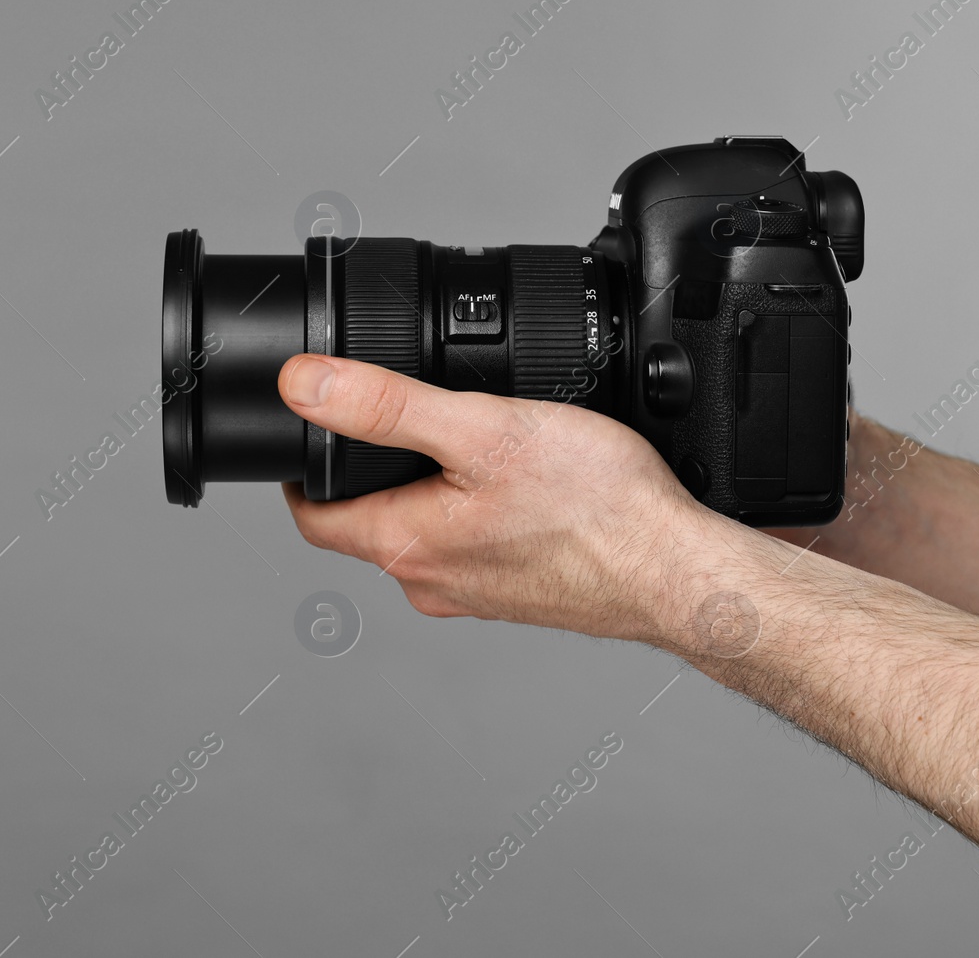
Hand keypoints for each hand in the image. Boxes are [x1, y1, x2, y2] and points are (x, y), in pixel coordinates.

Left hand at [276, 354, 718, 642]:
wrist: (678, 572)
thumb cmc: (595, 510)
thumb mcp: (481, 429)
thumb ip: (385, 406)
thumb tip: (303, 385)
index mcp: (407, 545)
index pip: (313, 517)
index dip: (300, 472)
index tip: (307, 431)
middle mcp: (434, 582)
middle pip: (370, 524)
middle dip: (370, 473)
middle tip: (390, 419)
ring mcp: (479, 594)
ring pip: (427, 535)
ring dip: (430, 492)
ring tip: (464, 442)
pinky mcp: (521, 593)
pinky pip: (477, 548)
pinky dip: (480, 512)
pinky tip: (522, 485)